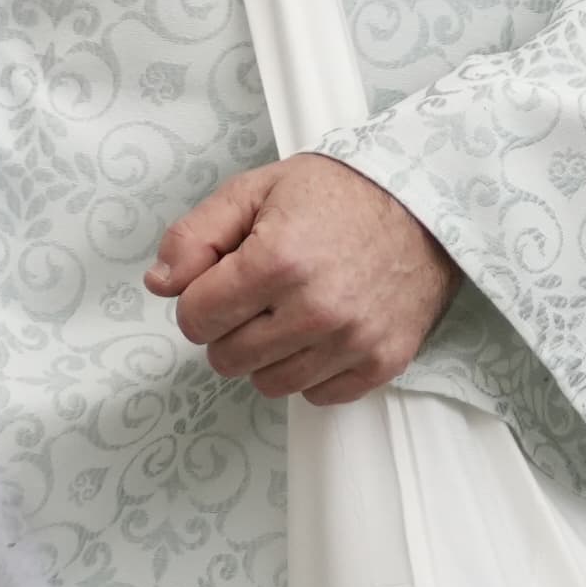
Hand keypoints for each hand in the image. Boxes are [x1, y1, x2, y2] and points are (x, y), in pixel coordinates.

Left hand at [147, 155, 460, 402]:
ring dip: (269, 354)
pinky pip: (318, 396)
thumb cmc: (339, 194)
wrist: (424, 203)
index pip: (195, 319)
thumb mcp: (256, 190)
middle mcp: (315, 308)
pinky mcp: (381, 362)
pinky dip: (312, 371)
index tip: (222, 283)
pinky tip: (323, 332)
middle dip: (231, 329)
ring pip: (270, 384)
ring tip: (292, 312)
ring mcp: (351, 340)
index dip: (199, 300)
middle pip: (228, 358)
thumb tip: (160, 284)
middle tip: (259, 296)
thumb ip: (196, 235)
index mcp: (276, 261)